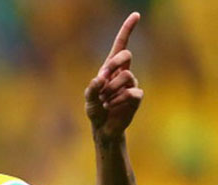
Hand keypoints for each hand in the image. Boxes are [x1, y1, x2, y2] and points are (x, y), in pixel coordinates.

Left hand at [85, 12, 143, 141]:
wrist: (104, 128)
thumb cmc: (95, 110)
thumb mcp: (89, 99)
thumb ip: (92, 88)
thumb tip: (100, 77)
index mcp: (110, 69)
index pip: (120, 46)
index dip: (128, 30)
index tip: (136, 15)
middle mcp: (123, 73)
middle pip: (126, 55)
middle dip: (114, 63)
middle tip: (103, 76)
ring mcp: (132, 84)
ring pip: (126, 77)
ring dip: (111, 90)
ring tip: (106, 102)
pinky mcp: (137, 97)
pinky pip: (131, 94)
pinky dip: (118, 102)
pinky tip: (113, 108)